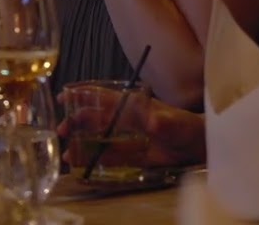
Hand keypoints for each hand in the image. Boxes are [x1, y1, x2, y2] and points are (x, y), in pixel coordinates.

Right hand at [56, 86, 205, 168]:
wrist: (196, 146)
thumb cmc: (185, 126)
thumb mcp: (174, 122)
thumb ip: (162, 121)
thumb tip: (152, 120)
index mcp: (130, 104)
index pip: (102, 95)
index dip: (82, 94)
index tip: (64, 96)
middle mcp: (124, 119)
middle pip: (94, 117)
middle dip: (76, 122)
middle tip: (62, 131)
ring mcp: (126, 137)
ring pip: (98, 138)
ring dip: (82, 144)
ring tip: (68, 154)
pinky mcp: (130, 154)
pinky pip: (108, 156)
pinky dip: (94, 159)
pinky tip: (81, 164)